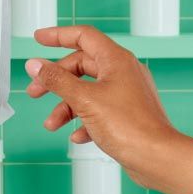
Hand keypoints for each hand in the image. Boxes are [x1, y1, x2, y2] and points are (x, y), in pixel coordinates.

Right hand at [24, 25, 180, 187]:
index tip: (39, 39)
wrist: (157, 157)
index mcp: (117, 60)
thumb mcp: (84, 100)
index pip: (84, 37)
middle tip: (35, 92)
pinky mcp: (128, 116)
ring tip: (52, 124)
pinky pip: (100, 112)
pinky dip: (85, 121)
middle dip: (56, 80)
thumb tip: (36, 65)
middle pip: (82, 66)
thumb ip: (57, 80)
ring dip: (67, 106)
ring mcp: (127, 95)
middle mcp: (124, 73)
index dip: (59, 36)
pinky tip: (78, 136)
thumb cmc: (130, 127)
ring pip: (89, 92)